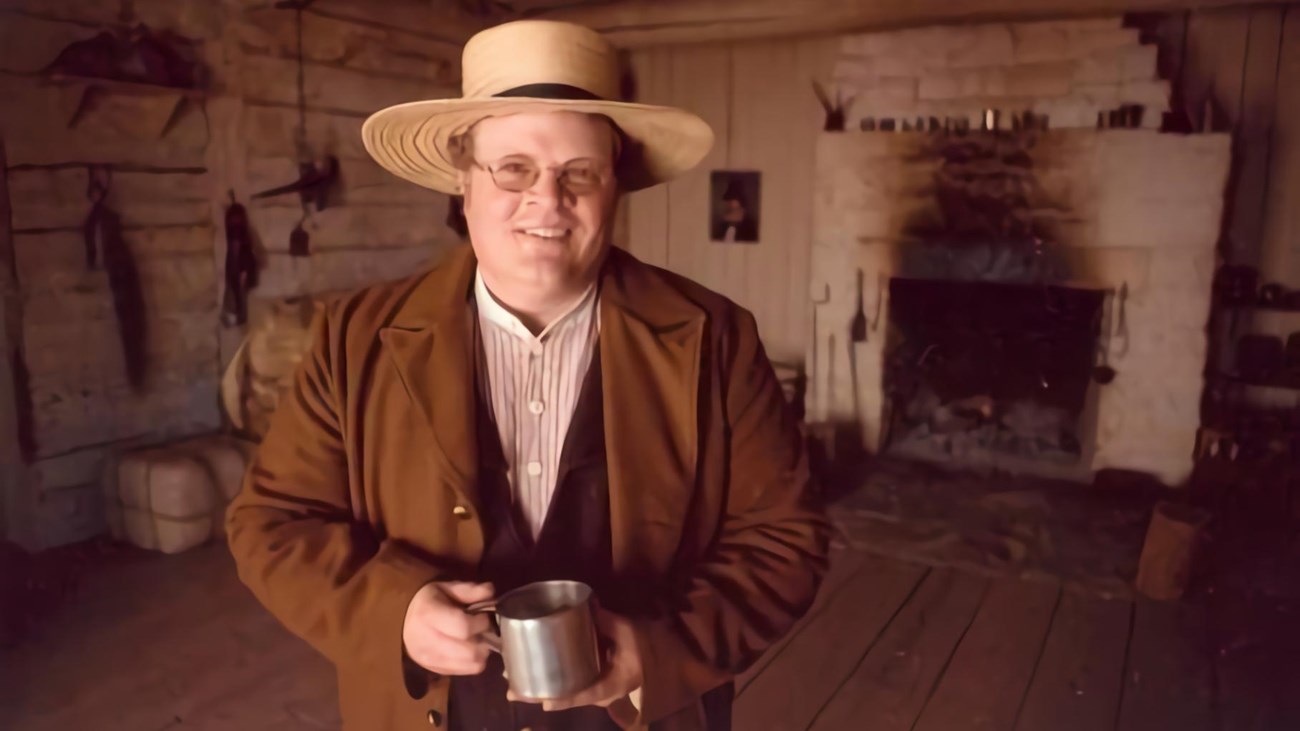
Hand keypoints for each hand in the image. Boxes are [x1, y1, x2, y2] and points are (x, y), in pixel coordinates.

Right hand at [403, 581, 494, 675]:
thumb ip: (469, 590)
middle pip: (469, 652)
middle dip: (483, 641)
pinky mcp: (433, 670)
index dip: (480, 623)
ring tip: (476, 640)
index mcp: (428, 615)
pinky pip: (463, 672)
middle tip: (482, 631)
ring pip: (470, 665)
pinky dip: (471, 662)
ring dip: (480, 653)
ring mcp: (429, 660)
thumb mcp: (446, 588)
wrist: (401, 619)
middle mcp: (427, 641)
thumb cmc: (428, 601)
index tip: (483, 617)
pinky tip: (467, 649)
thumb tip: (490, 591)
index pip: (463, 627)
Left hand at [512, 608, 643, 715]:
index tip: (544, 703)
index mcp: (611, 685)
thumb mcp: (629, 632)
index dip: (565, 700)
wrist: (656, 655)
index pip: (586, 695)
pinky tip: (526, 675)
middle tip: (513, 692)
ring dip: (538, 690)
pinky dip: (546, 682)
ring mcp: (592, 689)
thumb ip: (608, 622)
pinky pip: (565, 685)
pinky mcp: (588, 680)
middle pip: (566, 698)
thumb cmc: (644, 645)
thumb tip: (587, 607)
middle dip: (539, 696)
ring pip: (563, 694)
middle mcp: (598, 693)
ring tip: (513, 686)